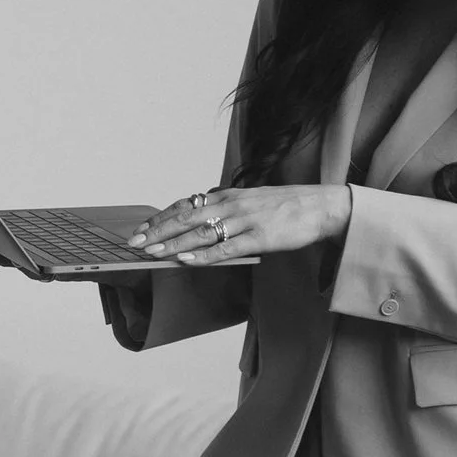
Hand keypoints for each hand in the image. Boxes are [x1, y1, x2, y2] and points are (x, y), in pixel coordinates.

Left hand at [131, 183, 352, 266]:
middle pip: (186, 218)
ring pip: (200, 234)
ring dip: (172, 244)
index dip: (161, 217)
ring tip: (151, 253)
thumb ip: (227, 206)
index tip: (141, 228)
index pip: (186, 205)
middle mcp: (231, 205)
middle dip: (158, 231)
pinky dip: (202, 255)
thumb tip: (204, 208)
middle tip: (135, 243)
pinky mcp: (259, 238)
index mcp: (228, 196)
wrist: (321, 207)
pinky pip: (225, 248)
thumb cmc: (287, 206)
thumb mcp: (252, 200)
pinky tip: (185, 260)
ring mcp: (244, 221)